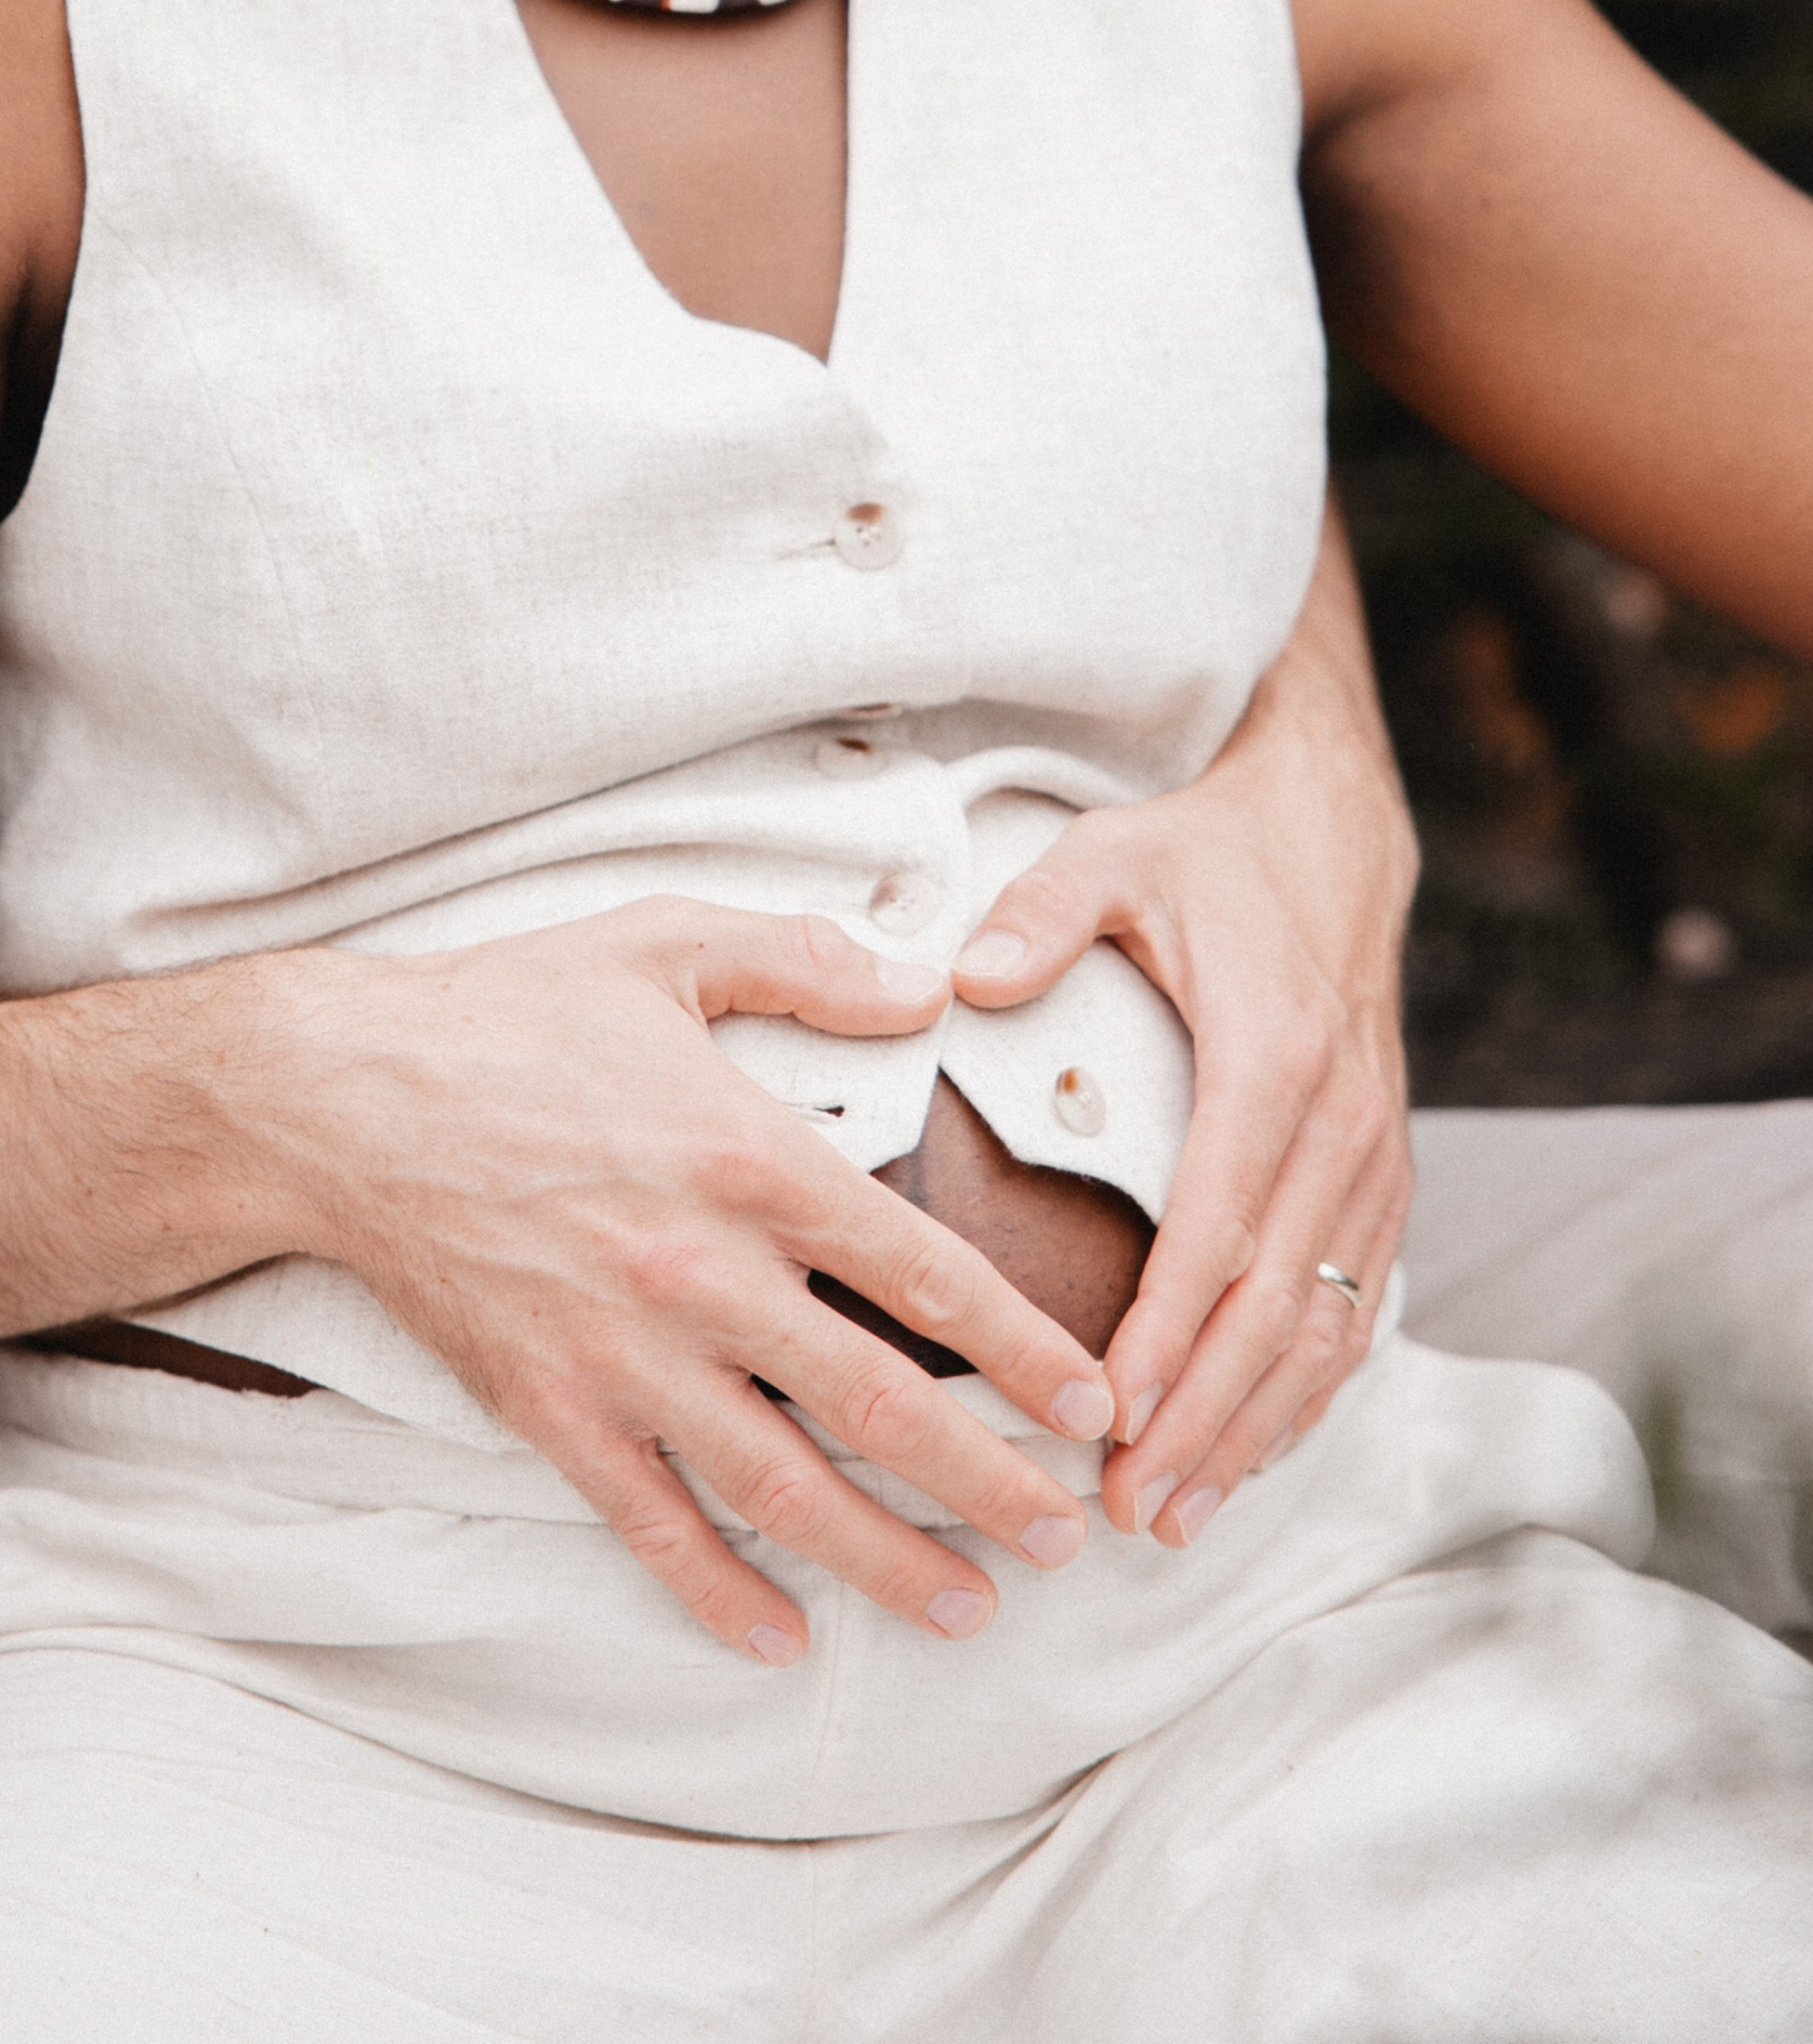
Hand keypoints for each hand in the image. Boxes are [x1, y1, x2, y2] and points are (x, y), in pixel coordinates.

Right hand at [255, 900, 1115, 1665]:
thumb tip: (930, 982)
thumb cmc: (508, 1011)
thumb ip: (807, 959)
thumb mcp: (666, 941)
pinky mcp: (550, 1407)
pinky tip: (780, 1637)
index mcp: (747, 1155)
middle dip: (987, 1482)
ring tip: (968, 1606)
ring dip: (884, 1558)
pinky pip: (649, 1522)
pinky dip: (718, 1591)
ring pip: (781, 1487)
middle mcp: (699, 1271)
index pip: (923, 1272)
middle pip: (877, 1403)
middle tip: (1065, 1535)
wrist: (341, 1095)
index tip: (1092, 1404)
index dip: (1022, 1349)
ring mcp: (623, 1353)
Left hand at [952, 496, 1413, 1547]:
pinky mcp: (1382, 1174)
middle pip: (1278, 1301)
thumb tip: (966, 980)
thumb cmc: (1204, 855)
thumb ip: (1039, 913)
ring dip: (1258, 1426)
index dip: (1172, 1330)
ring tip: (1177, 1511)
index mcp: (1276, 1054)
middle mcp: (1343, 1119)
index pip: (1222, 1220)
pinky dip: (1306, 1389)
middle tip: (1130, 1505)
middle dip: (1207, 1417)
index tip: (1114, 1413)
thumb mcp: (1112, 853)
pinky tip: (1249, 1452)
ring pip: (1327, 1322)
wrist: (1331, 835)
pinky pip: (1357, 1303)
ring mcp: (1375, 1154)